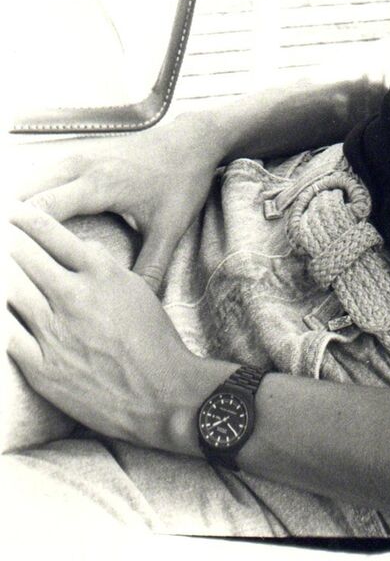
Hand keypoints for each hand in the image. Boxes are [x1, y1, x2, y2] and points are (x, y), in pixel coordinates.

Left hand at [8, 202, 230, 451]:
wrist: (160, 392)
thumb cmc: (153, 338)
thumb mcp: (136, 288)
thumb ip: (104, 264)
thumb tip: (80, 247)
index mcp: (99, 272)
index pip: (51, 234)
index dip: (28, 219)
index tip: (14, 211)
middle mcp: (72, 296)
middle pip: (25, 257)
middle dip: (6, 240)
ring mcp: (53, 332)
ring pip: (11, 291)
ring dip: (1, 273)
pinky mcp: (41, 367)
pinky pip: (7, 335)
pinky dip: (1, 318)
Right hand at [19, 112, 224, 291]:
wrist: (193, 141)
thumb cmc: (181, 181)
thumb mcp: (170, 228)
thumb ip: (150, 268)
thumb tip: (135, 308)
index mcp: (100, 184)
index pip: (43, 209)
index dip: (20, 236)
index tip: (10, 264)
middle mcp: (83, 166)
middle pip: (26, 193)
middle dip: (12, 226)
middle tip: (7, 261)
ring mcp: (79, 157)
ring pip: (29, 180)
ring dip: (17, 211)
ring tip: (11, 247)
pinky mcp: (80, 156)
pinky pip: (41, 176)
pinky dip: (27, 197)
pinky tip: (21, 224)